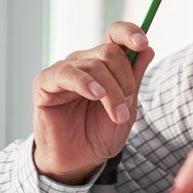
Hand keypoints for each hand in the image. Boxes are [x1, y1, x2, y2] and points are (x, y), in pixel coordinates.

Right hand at [31, 21, 155, 183]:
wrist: (78, 160)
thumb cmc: (100, 133)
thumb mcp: (126, 106)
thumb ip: (135, 78)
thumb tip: (148, 49)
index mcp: (104, 63)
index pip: (115, 34)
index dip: (130, 32)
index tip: (143, 43)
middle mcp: (84, 61)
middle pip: (109, 51)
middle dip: (125, 79)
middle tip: (126, 108)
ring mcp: (64, 70)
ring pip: (93, 65)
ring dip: (111, 92)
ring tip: (117, 115)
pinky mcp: (45, 83)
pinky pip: (66, 73)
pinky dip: (85, 82)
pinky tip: (95, 95)